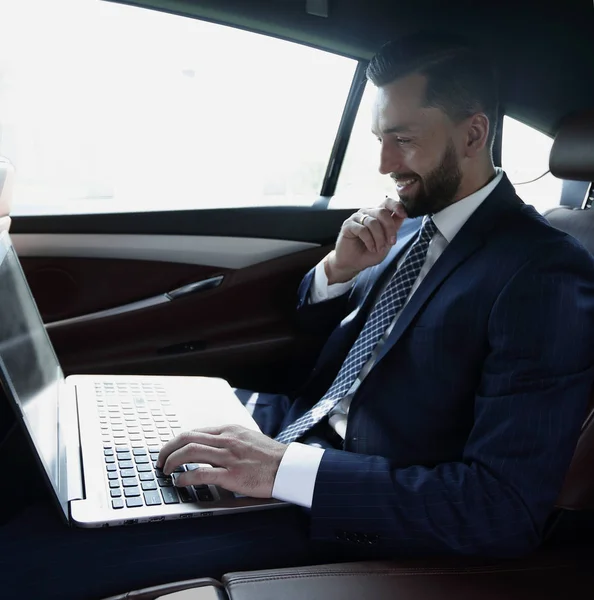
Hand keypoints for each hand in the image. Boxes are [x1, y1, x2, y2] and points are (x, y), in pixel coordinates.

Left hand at [156, 425, 287, 497]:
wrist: (288, 467)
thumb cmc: (270, 456)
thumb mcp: (248, 438)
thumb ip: (229, 440)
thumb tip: (211, 446)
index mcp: (230, 430)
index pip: (195, 431)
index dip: (178, 441)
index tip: (170, 449)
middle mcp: (227, 440)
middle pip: (187, 438)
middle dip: (168, 448)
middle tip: (160, 459)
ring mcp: (229, 457)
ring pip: (190, 452)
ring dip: (172, 461)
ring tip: (166, 470)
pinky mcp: (232, 475)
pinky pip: (201, 473)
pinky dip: (185, 476)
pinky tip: (180, 481)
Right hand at [326, 198, 407, 283]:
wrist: (353, 264)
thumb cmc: (369, 253)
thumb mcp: (387, 242)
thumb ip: (394, 228)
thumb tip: (402, 216)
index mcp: (377, 214)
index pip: (387, 202)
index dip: (397, 206)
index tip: (404, 215)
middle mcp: (367, 213)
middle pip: (382, 212)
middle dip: (390, 228)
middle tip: (392, 242)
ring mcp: (356, 218)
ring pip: (373, 222)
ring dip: (379, 238)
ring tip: (379, 249)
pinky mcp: (348, 225)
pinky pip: (362, 230)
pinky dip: (369, 241)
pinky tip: (371, 248)